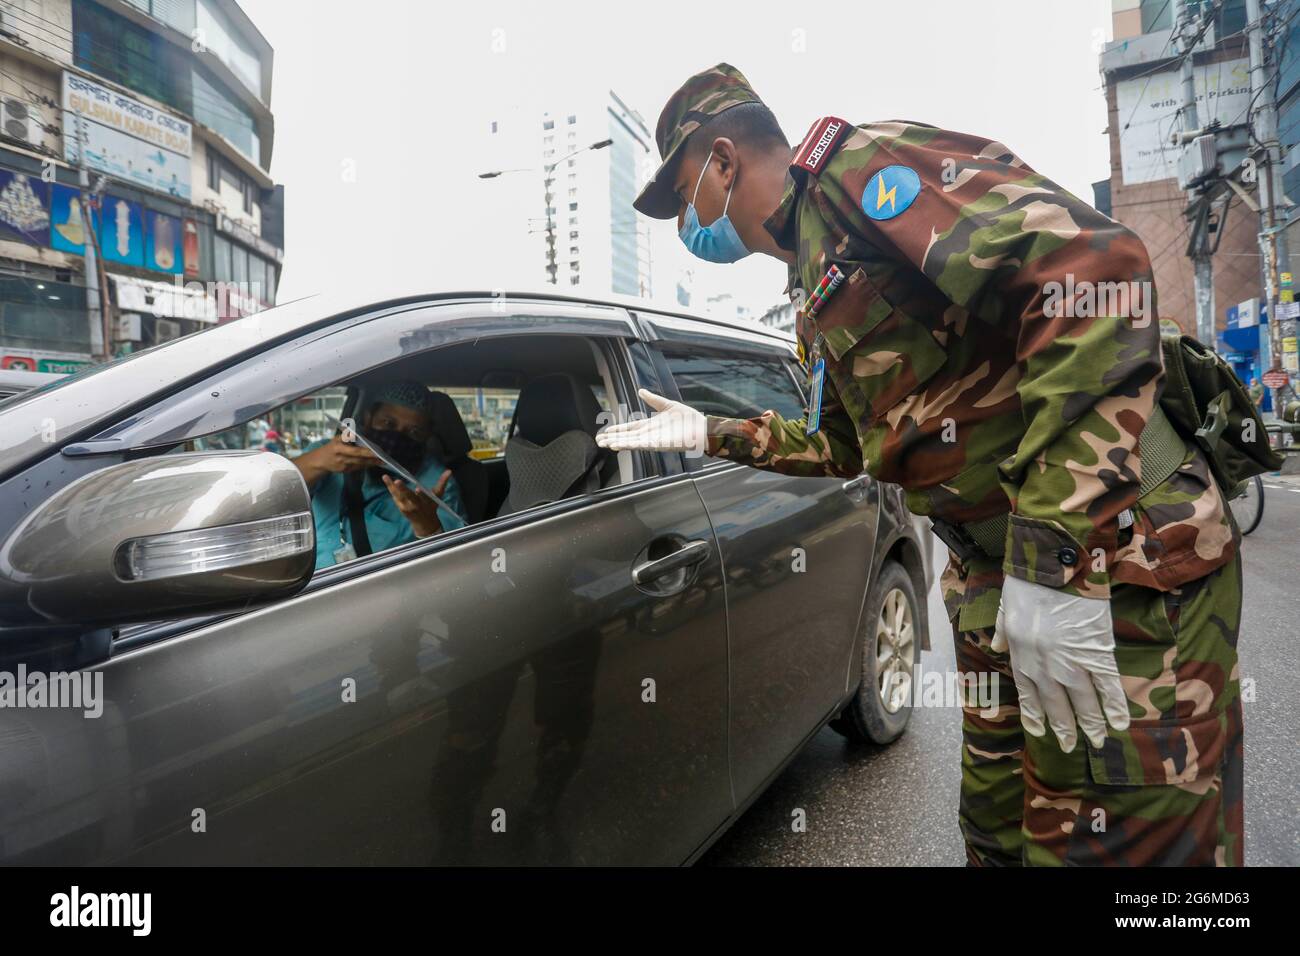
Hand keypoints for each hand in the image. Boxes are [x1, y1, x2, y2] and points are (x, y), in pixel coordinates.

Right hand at [294, 434, 378, 486]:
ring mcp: (343, 467)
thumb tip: (356, 432)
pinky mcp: (345, 471)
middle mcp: (341, 459)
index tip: (376, 451)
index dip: (366, 452)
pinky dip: (365, 465)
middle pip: (359, 460)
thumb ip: (346, 436)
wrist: (319, 461)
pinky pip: (357, 468)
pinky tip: (373, 463)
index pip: (355, 451)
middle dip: (372, 459)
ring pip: (360, 465)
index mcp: (338, 449)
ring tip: (381, 461)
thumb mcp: (336, 439)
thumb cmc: (330, 447)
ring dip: (371, 463)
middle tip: (383, 458)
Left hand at [383, 470, 451, 537]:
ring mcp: (406, 507)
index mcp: (426, 502)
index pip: (424, 497)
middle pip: (409, 497)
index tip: (418, 489)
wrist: (424, 523)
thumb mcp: (438, 495)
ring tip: (386, 477)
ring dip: (391, 487)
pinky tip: (386, 480)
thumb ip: (442, 482)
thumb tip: (449, 471)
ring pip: (398, 496)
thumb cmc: (431, 506)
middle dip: (403, 489)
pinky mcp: (400, 507)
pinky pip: (395, 497)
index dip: (421, 494)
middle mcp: (416, 505)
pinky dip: (390, 488)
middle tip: (397, 481)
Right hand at [595, 388, 706, 453]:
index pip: (630, 428)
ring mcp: (654, 440)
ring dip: (618, 443)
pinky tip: (621, 445)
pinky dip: (631, 445)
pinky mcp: (660, 444)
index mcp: (650, 425)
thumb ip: (653, 399)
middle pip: (627, 437)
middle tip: (598, 441)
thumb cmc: (688, 419)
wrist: (701, 428)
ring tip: (606, 444)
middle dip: (612, 439)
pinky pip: (643, 445)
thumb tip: (641, 391)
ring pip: (632, 442)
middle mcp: (650, 434)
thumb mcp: (667, 405)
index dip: (617, 430)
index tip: (605, 432)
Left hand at [991, 576, 1129, 751]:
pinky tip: (1120, 722)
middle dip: (1064, 728)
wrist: (1056, 569)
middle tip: (1069, 747)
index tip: (1040, 730)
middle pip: (1055, 704)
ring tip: (1097, 741)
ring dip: (1090, 724)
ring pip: (1082, 702)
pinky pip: (1107, 687)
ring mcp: (1070, 662)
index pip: (1028, 693)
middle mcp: (1043, 666)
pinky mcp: (1096, 654)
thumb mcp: (1005, 608)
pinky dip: (1114, 706)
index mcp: (1020, 654)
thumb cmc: (1028, 583)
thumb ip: (1002, 631)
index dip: (1035, 714)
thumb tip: (997, 647)